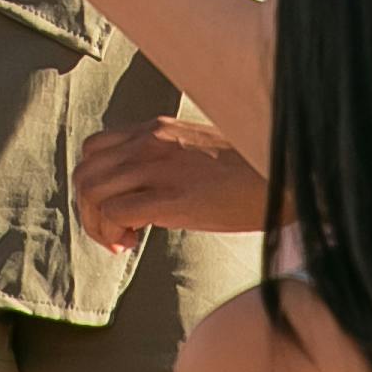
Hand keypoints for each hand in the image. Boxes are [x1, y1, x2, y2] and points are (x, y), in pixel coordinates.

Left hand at [75, 117, 268, 252]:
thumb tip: (143, 189)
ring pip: (92, 193)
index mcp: (156, 129)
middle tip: (115, 233)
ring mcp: (159, 167)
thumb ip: (165, 159)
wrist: (287, 175)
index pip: (94, 150)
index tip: (114, 209)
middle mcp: (150, 142)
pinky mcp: (172, 197)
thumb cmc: (250, 170)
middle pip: (85, 174)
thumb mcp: (198, 150)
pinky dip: (113, 233)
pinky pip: (116, 212)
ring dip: (98, 225)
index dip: (95, 185)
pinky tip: (133, 242)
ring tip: (124, 240)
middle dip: (89, 210)